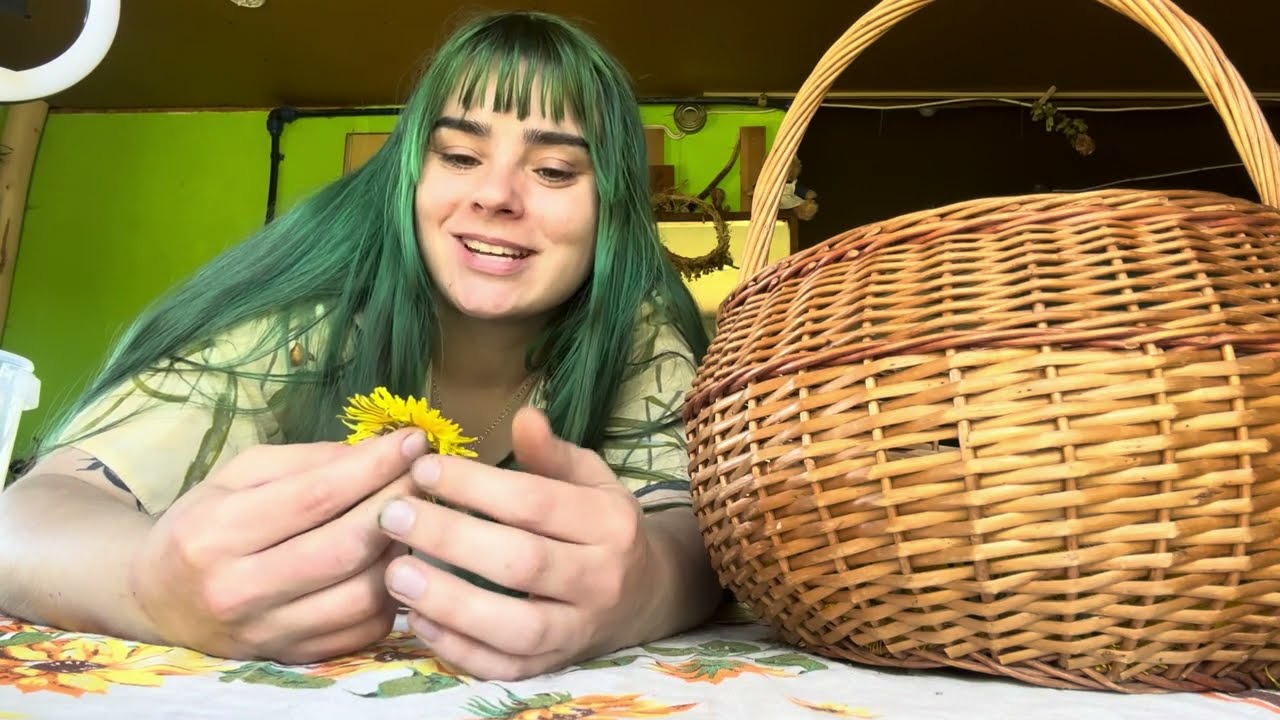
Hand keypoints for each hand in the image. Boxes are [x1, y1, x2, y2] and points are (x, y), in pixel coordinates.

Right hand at [129, 427, 427, 663]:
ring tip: (413, 519)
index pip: (315, 497)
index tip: (413, 440)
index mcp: (216, 533)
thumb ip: (308, 461)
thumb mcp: (238, 475)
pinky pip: (364, 629)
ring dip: (401, 552)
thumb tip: (379, 452)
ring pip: (362, 595)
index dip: (374, 466)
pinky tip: (395, 562)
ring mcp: (267, 634)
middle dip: (397, 504)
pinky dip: (392, 593)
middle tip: (426, 475)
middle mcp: (238, 591)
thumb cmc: (204, 524)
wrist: (158, 600)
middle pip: (344, 549)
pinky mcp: (294, 659)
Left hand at [378, 407, 657, 679]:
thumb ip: (552, 453)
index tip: (424, 469)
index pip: (536, 503)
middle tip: (394, 515)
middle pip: (522, 563)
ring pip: (515, 627)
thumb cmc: (601, 525)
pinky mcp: (554, 666)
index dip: (476, 486)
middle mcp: (601, 580)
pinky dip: (458, 648)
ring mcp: (578, 631)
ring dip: (449, 602)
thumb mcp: (589, 480)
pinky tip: (417, 618)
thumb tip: (524, 416)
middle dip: (452, 538)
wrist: (643, 595)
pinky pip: (504, 667)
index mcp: (610, 523)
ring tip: (395, 572)